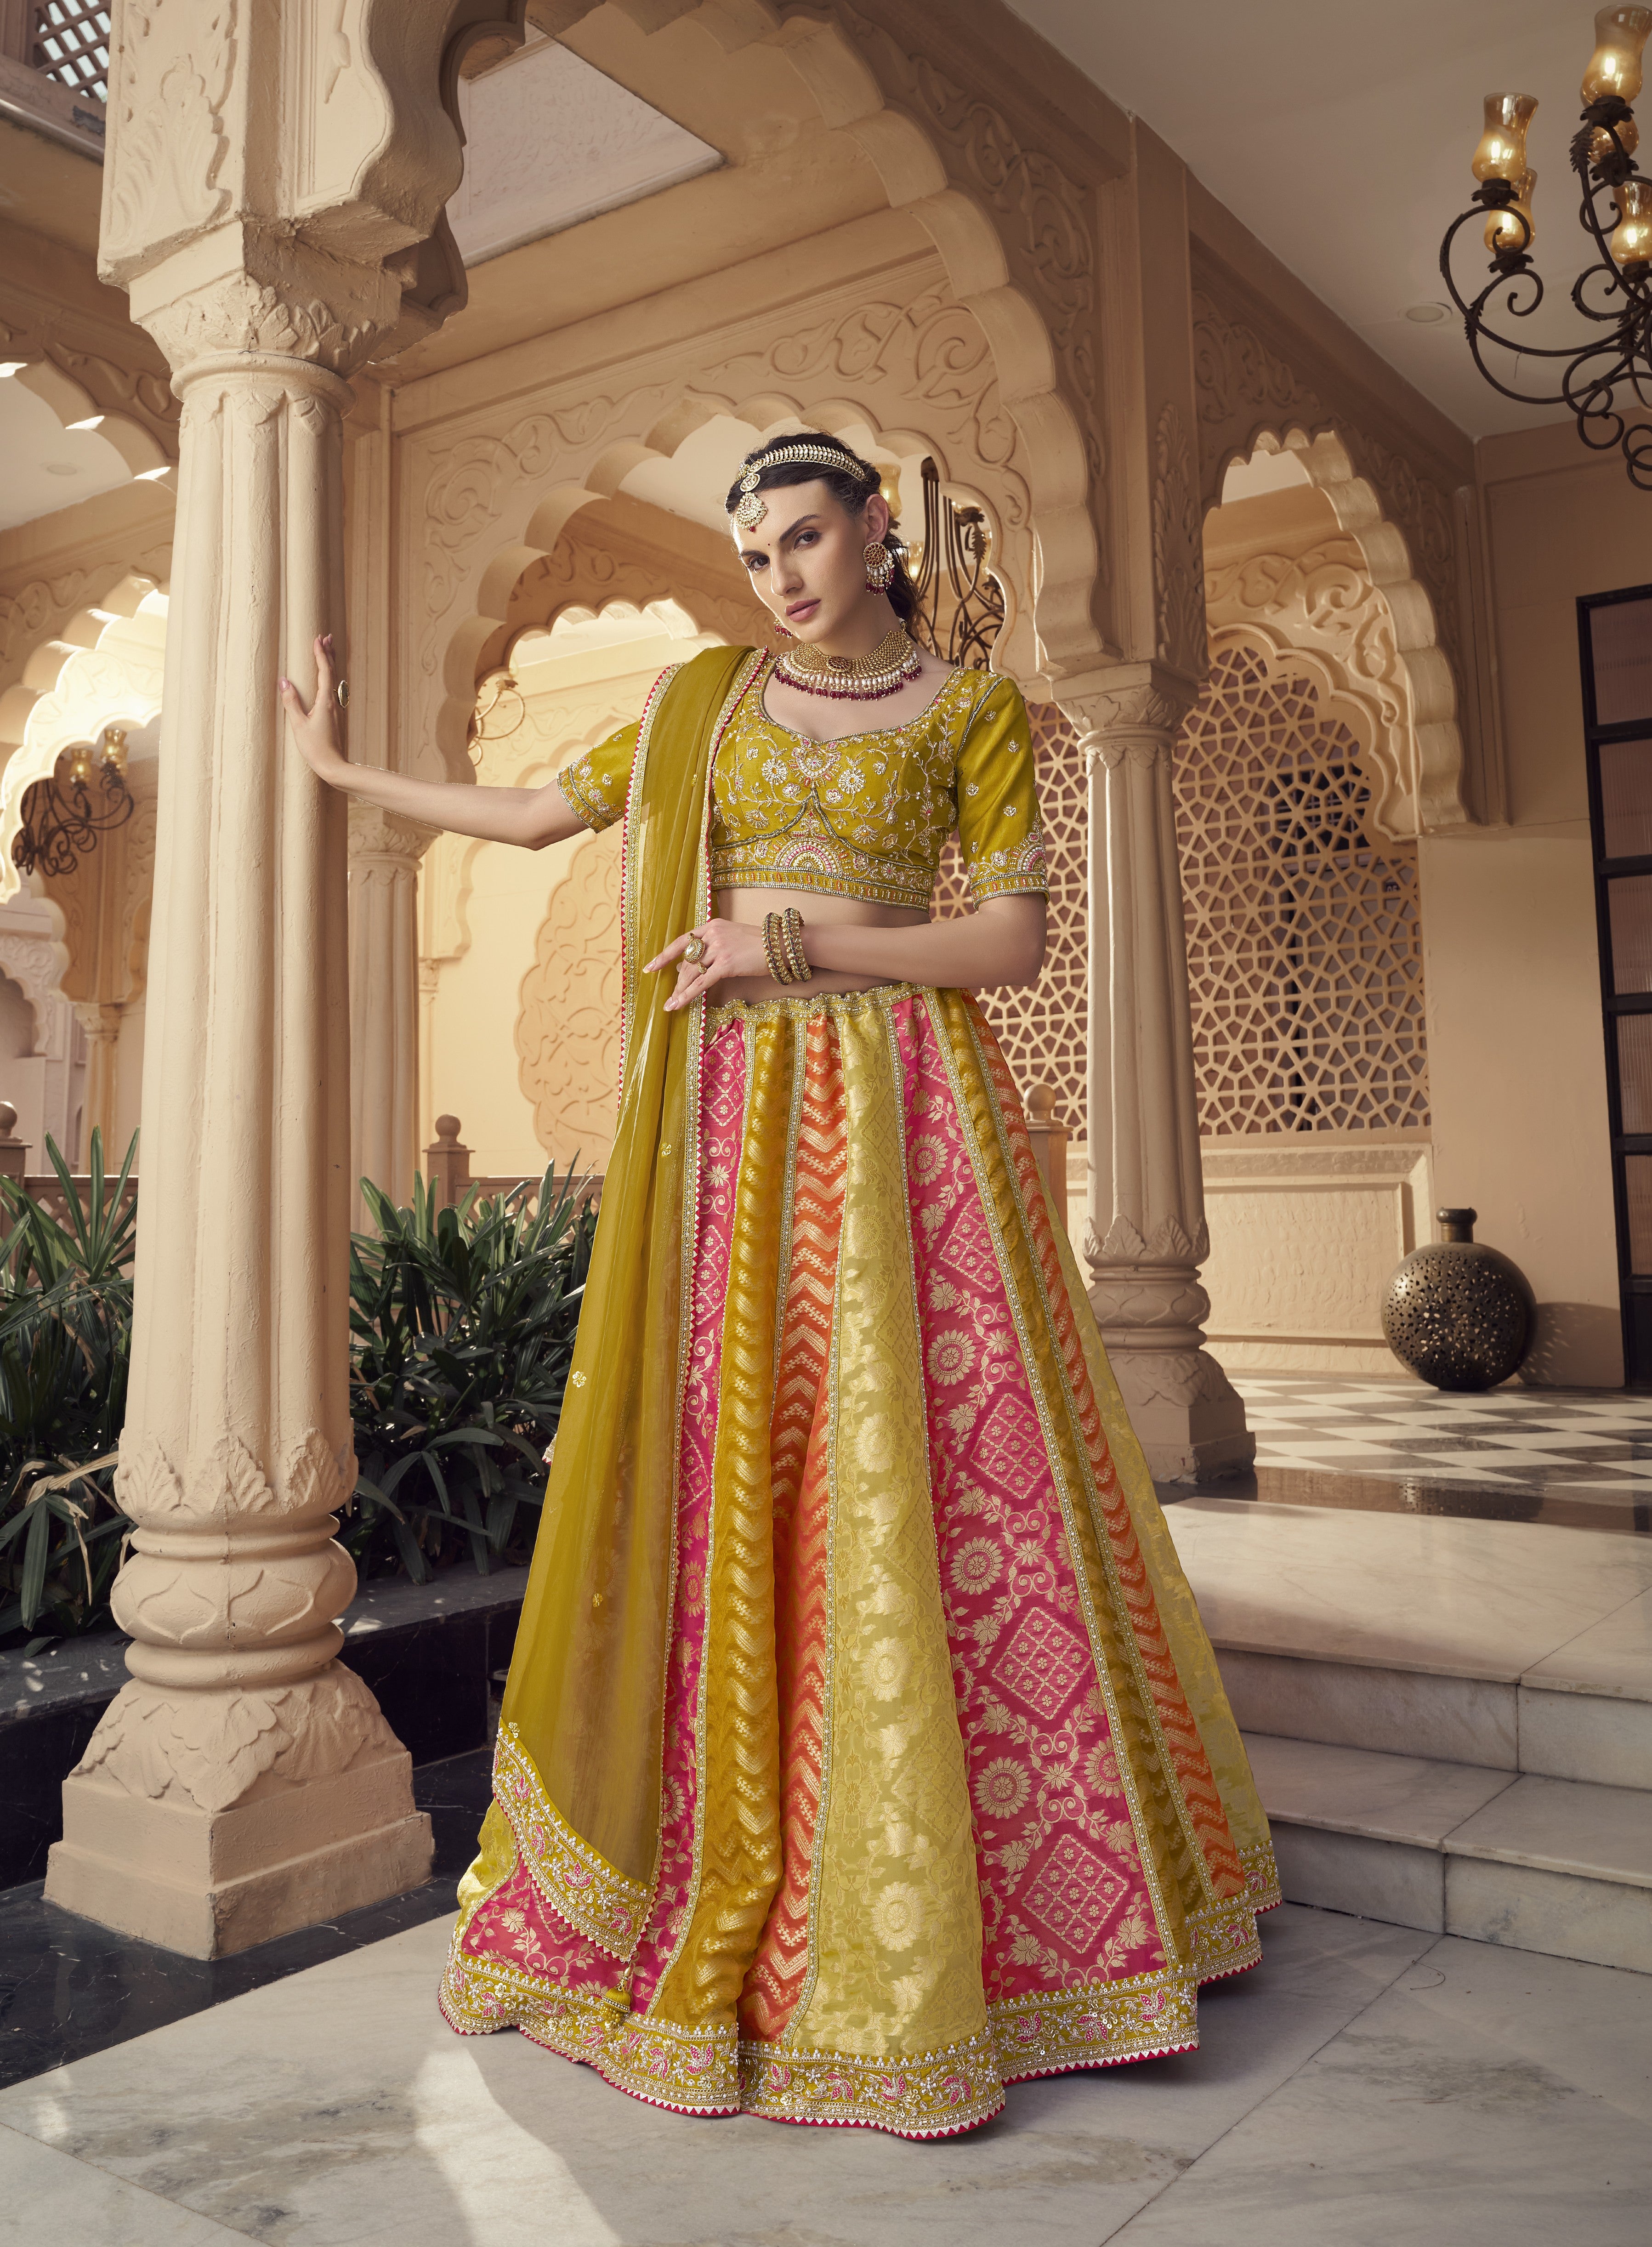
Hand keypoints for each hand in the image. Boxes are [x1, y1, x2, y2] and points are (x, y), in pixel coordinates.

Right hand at [278, 634, 347, 781]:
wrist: (333, 765)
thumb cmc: (315, 748)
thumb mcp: (298, 725)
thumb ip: (291, 701)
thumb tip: (284, 680)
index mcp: (325, 701)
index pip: (324, 672)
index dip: (320, 654)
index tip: (317, 639)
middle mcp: (333, 702)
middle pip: (333, 672)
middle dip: (329, 653)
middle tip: (327, 636)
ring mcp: (334, 708)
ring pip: (334, 679)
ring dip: (331, 663)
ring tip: (329, 649)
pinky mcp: (333, 715)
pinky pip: (332, 689)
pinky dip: (330, 676)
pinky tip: (327, 677)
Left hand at [646, 918, 770, 1009]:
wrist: (781, 945)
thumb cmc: (760, 945)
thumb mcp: (731, 941)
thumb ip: (710, 951)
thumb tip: (684, 968)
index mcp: (712, 926)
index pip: (682, 941)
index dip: (665, 956)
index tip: (651, 967)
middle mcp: (712, 935)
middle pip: (687, 961)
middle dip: (677, 982)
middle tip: (670, 996)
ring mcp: (719, 948)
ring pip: (691, 973)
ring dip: (680, 990)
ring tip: (671, 1004)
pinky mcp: (726, 964)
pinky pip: (701, 983)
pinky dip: (687, 995)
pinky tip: (678, 1004)